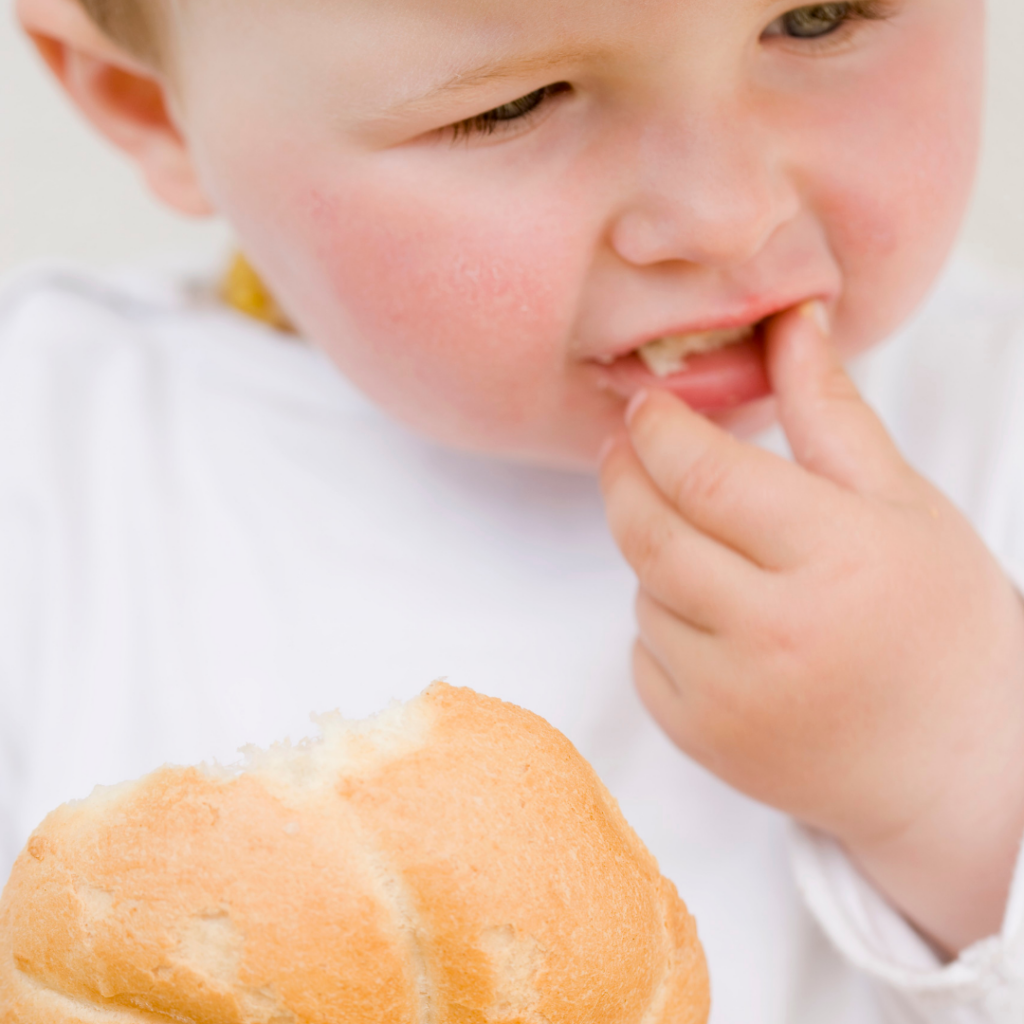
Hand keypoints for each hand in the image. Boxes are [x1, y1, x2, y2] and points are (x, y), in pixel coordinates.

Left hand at [599, 303, 1023, 953]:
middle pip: (647, 530)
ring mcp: (729, 696)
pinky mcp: (701, 739)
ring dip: (656, 555)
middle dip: (623, 475)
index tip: (647, 406)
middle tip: (628, 449)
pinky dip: (662, 622)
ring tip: (714, 551)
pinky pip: (642, 653)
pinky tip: (718, 621)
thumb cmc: (942, 625)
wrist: (955, 766)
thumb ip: (829, 411)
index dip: (658, 428)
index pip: (703, 473)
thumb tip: (787, 321)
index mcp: (833, 556)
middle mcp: (772, 632)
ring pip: (642, 590)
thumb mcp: (901, 504)